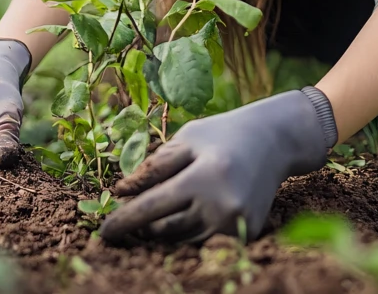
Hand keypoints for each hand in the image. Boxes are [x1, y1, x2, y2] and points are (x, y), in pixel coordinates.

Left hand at [99, 86, 336, 244]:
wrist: (274, 141)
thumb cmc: (223, 134)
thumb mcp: (186, 140)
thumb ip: (153, 167)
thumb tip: (119, 194)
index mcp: (204, 177)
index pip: (152, 208)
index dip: (123, 222)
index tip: (103, 233)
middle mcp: (222, 205)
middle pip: (165, 231)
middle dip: (141, 229)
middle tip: (126, 221)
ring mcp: (238, 224)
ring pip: (184, 242)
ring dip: (163, 235)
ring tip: (152, 218)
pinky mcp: (247, 234)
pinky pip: (205, 243)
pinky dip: (188, 236)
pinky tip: (182, 219)